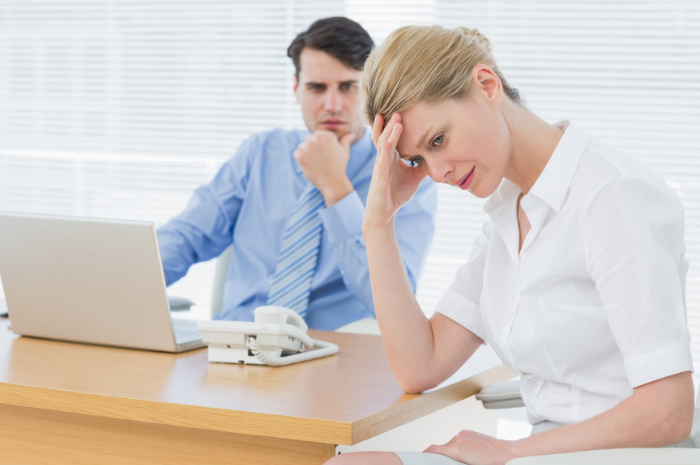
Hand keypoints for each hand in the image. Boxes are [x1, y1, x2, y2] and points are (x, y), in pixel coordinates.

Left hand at [293, 130, 355, 205]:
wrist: (332, 182)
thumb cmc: (339, 167)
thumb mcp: (345, 152)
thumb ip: (346, 140)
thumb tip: (352, 134)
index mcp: (327, 135)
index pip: (316, 135)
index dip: (318, 145)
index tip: (323, 154)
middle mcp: (317, 139)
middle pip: (307, 139)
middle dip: (311, 148)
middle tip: (319, 159)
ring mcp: (308, 147)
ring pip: (301, 146)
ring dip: (305, 153)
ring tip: (314, 163)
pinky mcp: (301, 156)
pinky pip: (296, 153)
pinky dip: (300, 159)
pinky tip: (309, 165)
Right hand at [363, 113, 426, 231]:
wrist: (384, 213)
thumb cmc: (396, 194)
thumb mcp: (414, 177)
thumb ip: (422, 166)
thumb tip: (436, 156)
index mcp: (390, 158)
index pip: (392, 138)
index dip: (395, 125)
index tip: (402, 111)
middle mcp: (383, 160)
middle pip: (385, 137)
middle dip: (390, 123)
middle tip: (398, 109)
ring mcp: (380, 168)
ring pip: (383, 146)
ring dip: (389, 133)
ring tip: (396, 119)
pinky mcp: (379, 178)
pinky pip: (381, 162)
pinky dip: (384, 151)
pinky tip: (387, 142)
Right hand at [424, 430, 515, 464]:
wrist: (508, 454)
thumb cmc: (492, 463)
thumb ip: (454, 462)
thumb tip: (448, 461)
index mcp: (455, 449)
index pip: (432, 450)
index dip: (425, 455)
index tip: (422, 458)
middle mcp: (457, 439)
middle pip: (442, 448)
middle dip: (444, 457)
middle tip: (451, 463)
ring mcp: (463, 434)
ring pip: (451, 445)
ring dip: (454, 452)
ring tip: (466, 461)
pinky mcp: (469, 432)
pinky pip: (459, 440)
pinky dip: (460, 447)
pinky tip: (470, 455)